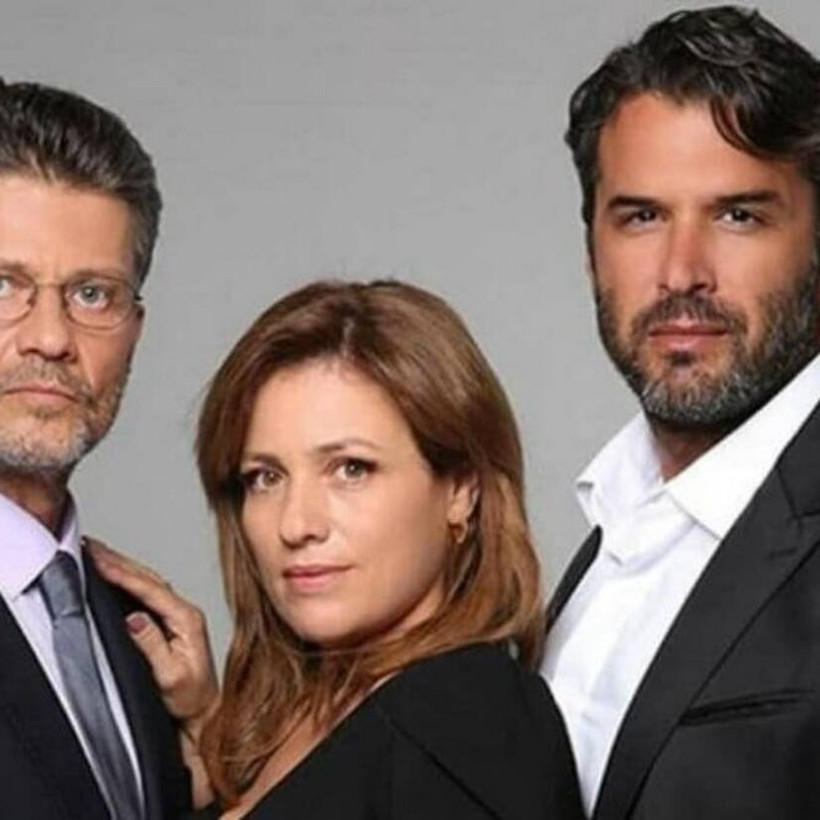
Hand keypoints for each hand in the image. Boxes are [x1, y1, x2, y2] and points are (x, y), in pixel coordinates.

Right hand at [88, 540, 218, 739]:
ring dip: (124, 566)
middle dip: (120, 561)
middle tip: (92, 547)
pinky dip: (129, 579)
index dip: (123, 574)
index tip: (100, 561)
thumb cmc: (189, 699)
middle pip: (149, 578)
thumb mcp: (170, 676)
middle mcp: (185, 612)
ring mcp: (179, 615)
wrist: (203, 712)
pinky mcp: (171, 622)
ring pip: (149, 581)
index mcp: (188, 619)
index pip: (151, 589)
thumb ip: (152, 645)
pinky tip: (116, 574)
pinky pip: (148, 592)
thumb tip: (134, 618)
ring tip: (99, 553)